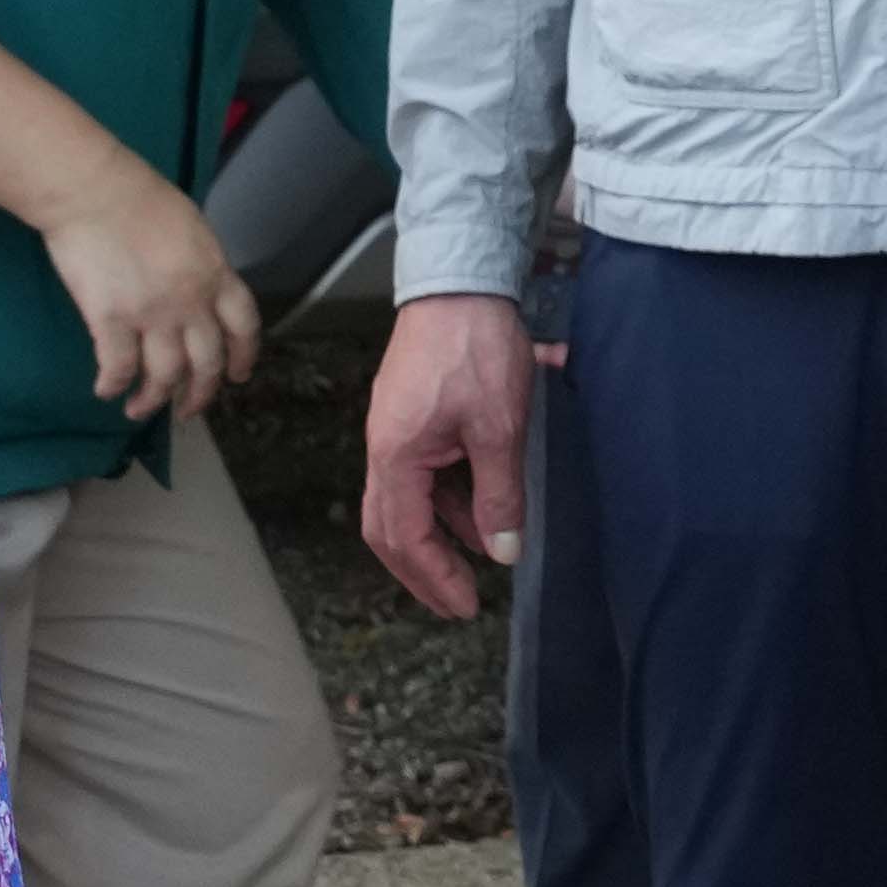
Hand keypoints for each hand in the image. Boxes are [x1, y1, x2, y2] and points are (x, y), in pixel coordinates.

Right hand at [39, 164, 255, 422]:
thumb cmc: (139, 195)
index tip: (238, 376)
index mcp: (215, 274)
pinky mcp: (112, 321)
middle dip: (199, 395)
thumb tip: (199, 290)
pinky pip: (118, 367)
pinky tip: (107, 390)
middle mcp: (191, 302)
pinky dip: (113, 384)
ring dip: (153, 400)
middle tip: (187, 411)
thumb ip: (201, 266)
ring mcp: (152, 315)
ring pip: (164, 376)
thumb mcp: (192, 227)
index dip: (244, 356)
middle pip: (206, 363)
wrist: (94, 190)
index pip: (244, 326)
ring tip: (139, 410)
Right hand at [363, 289, 534, 622]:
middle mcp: (384, 448)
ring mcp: (394, 431)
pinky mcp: (410, 415)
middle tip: (458, 600)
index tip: (466, 605)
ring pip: (404, 502)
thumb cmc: (476, 348)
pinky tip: (480, 503)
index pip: (403, 538)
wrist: (461, 281)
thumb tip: (502, 551)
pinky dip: (446, 500)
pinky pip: (419, 474)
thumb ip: (499, 494)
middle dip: (423, 570)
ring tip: (485, 550)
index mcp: (396, 456)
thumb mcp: (499, 428)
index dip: (434, 578)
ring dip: (439, 533)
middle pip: (389, 528)